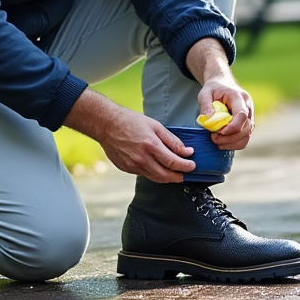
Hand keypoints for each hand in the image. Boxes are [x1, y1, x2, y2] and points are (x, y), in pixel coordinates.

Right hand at [65, 90, 195, 182]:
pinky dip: (154, 174)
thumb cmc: (131, 122)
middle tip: (186, 174)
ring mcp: (133, 165)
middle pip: (165, 175)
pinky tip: (158, 168)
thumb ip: (172, 140)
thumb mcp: (155, 126)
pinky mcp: (127, 169)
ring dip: (167, 178)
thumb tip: (186, 151)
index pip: (173, 162)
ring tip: (175, 174)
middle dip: (179, 177)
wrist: (107, 125)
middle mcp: (142, 158)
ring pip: (155, 178)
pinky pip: (144, 175)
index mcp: (151, 145)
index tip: (192, 165)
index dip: (185, 166)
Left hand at [198, 76, 253, 150]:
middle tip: (213, 137)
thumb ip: (205, 104)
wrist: (222, 84)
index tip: (219, 132)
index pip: (242, 114)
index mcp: (239, 97)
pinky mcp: (247, 124)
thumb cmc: (214, 88)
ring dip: (232, 143)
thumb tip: (209, 119)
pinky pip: (245, 138)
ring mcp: (250, 116)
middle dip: (230, 137)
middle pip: (246, 128)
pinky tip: (222, 142)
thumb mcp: (205, 93)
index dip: (233, 127)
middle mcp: (248, 107)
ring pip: (247, 135)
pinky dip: (234, 144)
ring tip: (216, 141)